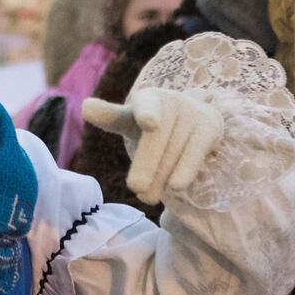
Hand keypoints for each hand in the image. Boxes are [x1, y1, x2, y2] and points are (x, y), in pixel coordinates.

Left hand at [83, 88, 224, 205]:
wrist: (194, 119)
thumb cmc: (155, 123)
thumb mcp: (130, 120)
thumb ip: (110, 117)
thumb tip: (85, 107)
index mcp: (148, 97)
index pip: (146, 104)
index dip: (147, 113)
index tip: (150, 123)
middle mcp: (172, 102)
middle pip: (156, 139)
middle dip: (146, 164)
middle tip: (135, 187)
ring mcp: (192, 113)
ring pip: (173, 152)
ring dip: (160, 177)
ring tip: (147, 197)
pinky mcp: (209, 127)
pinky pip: (195, 153)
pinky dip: (185, 171)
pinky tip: (175, 187)